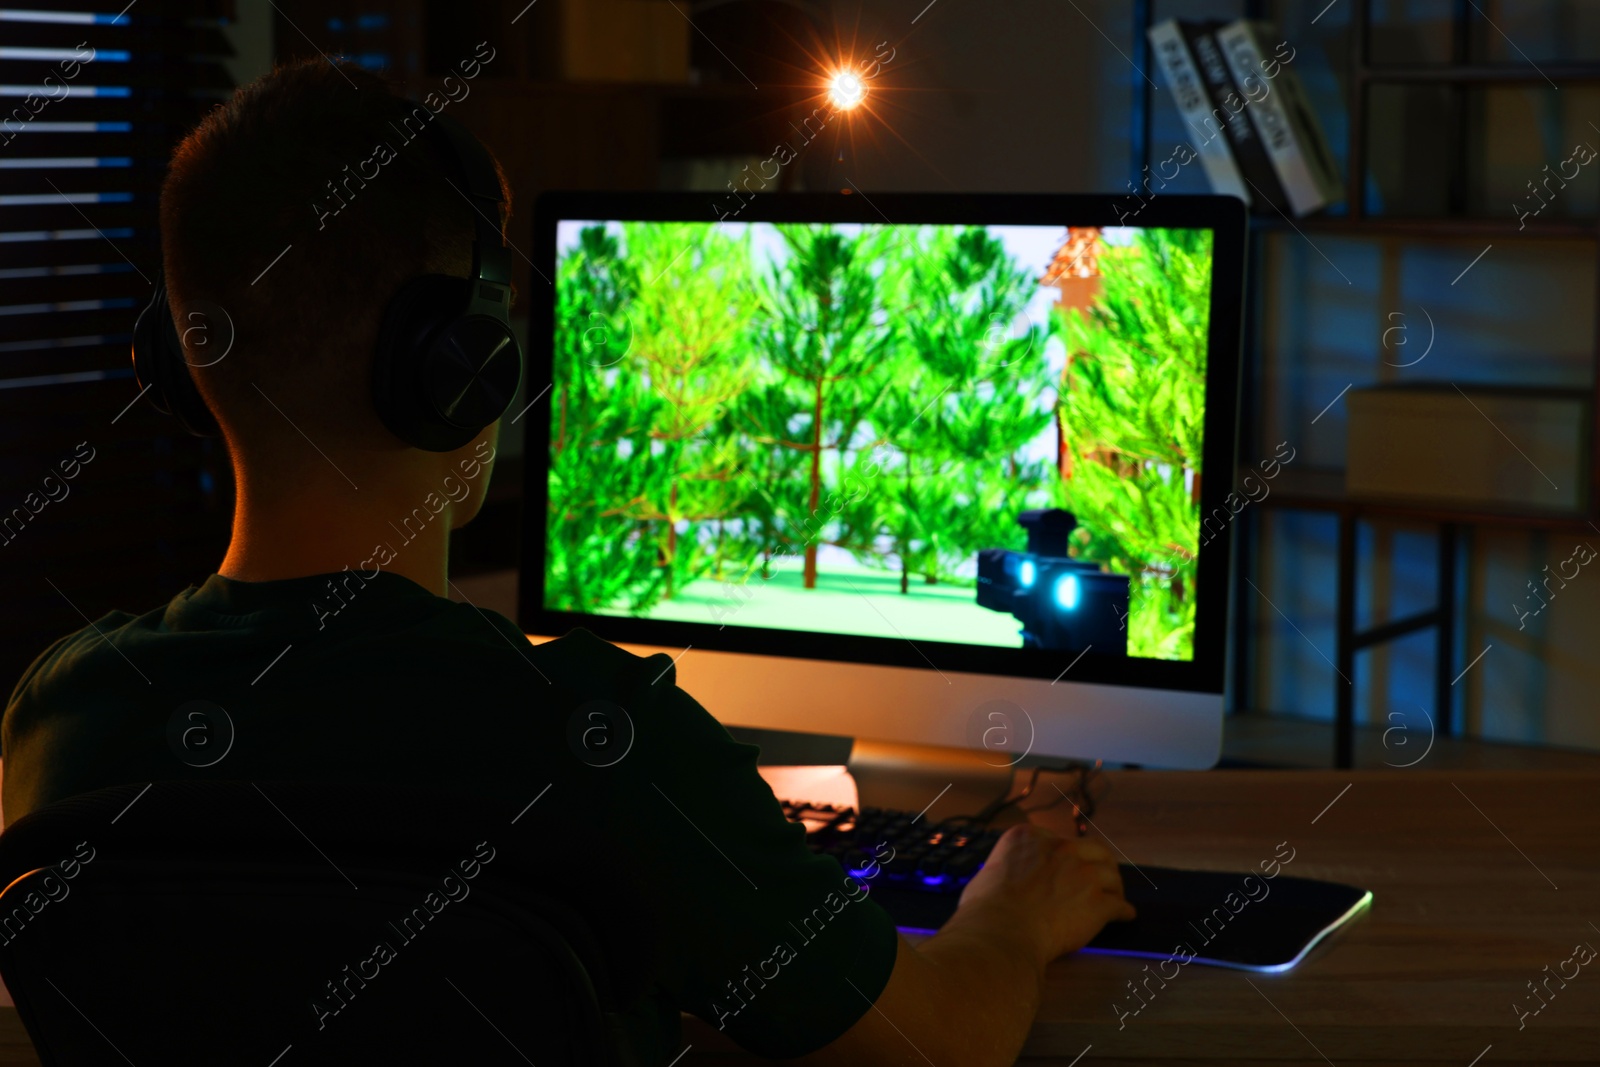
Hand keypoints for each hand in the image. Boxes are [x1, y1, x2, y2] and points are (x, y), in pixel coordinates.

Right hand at [951, 823, 1135, 967]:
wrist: (1002, 932)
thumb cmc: (985, 909)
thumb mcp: (989, 872)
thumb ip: (1007, 868)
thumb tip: (1005, 880)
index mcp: (1031, 837)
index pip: (1060, 840)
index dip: (1068, 855)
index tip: (1071, 864)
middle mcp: (1061, 849)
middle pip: (1094, 850)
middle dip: (1101, 863)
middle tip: (1102, 876)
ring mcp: (1083, 874)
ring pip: (1111, 875)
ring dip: (1114, 887)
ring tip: (1116, 896)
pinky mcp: (1098, 903)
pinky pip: (1119, 906)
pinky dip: (1123, 911)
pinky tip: (1125, 916)